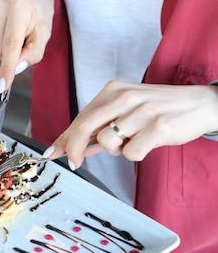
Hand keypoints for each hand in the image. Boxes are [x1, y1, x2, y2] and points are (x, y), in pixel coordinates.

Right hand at [0, 0, 53, 92]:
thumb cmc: (38, 18)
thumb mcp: (43, 35)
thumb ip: (33, 54)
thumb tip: (16, 68)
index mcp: (19, 7)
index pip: (10, 44)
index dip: (7, 68)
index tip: (2, 87)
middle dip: (10, 54)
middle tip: (21, 40)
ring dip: (1, 50)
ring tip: (12, 34)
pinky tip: (1, 32)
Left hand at [45, 80, 217, 167]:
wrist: (200, 103)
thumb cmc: (160, 108)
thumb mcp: (127, 108)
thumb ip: (101, 123)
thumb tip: (71, 144)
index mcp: (114, 90)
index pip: (81, 116)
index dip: (65, 138)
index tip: (52, 152)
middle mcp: (125, 97)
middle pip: (85, 127)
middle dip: (73, 148)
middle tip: (75, 163)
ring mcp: (142, 112)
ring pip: (107, 143)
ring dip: (116, 151)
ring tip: (133, 141)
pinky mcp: (158, 127)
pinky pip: (131, 153)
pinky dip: (135, 155)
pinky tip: (147, 144)